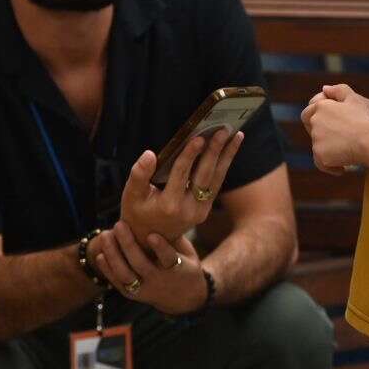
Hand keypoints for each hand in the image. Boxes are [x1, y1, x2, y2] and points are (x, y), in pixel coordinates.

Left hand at [91, 223, 207, 315]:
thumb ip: (175, 238)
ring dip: (113, 255)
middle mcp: (159, 281)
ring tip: (106, 235)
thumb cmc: (184, 266)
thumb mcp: (188, 253)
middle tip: (119, 224)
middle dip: (128, 244)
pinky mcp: (132, 295)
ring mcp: (145, 289)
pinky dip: (107, 269)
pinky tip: (100, 254)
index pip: (169, 259)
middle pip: (141, 264)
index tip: (151, 235)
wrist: (184, 299)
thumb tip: (162, 212)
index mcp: (177, 269)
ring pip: (125, 275)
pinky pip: (117, 283)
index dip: (160, 248)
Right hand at [120, 128, 243, 240]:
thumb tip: (149, 154)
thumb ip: (139, 174)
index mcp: (169, 205)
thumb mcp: (131, 194)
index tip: (199, 137)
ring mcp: (200, 211)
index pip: (181, 175)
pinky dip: (224, 165)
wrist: (149, 238)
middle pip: (205, 176)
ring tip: (236, 135)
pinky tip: (230, 149)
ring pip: (217, 179)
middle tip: (223, 130)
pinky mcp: (205, 209)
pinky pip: (216, 184)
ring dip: (227, 156)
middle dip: (215, 151)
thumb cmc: (137, 211)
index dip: (190, 155)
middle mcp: (188, 210)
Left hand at [303, 88, 368, 173]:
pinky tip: (343, 169)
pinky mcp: (320, 155)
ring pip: (318, 148)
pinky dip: (330, 166)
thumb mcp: (354, 99)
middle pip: (312, 132)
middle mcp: (315, 122)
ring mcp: (316, 139)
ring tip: (346, 155)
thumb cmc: (365, 120)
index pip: (307, 114)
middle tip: (340, 142)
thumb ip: (339, 90)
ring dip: (329, 152)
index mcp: (321, 107)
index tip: (330, 130)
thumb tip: (324, 89)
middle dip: (323, 138)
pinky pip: (321, 163)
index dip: (316, 122)